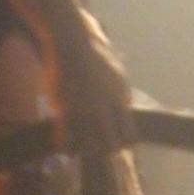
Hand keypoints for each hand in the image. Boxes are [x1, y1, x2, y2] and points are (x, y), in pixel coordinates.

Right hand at [56, 14, 134, 153]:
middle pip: (110, 144)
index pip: (129, 134)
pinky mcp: (64, 109)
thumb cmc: (94, 55)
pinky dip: (67, 147)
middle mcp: (103, 108)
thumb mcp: (116, 74)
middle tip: (100, 151)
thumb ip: (122, 93)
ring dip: (86, 151)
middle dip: (106, 150)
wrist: (72, 42)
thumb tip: (128, 106)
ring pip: (89, 145)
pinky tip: (66, 149)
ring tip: (82, 152)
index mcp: (119, 100)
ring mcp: (84, 110)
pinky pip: (66, 137)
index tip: (120, 144)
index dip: (125, 143)